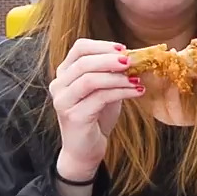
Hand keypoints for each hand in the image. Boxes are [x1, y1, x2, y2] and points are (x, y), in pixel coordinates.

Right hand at [49, 39, 143, 180]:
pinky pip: (100, 98)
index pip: (79, 48)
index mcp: (65, 73)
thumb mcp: (104, 88)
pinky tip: (137, 92)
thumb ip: (111, 72)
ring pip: (90, 79)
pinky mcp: (73, 116)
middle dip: (111, 60)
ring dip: (117, 77)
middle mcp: (59, 85)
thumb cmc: (96, 116)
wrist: (85, 149)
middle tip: (132, 61)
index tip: (124, 48)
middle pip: (84, 62)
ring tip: (136, 79)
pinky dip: (122, 92)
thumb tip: (133, 56)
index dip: (102, 46)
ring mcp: (63, 101)